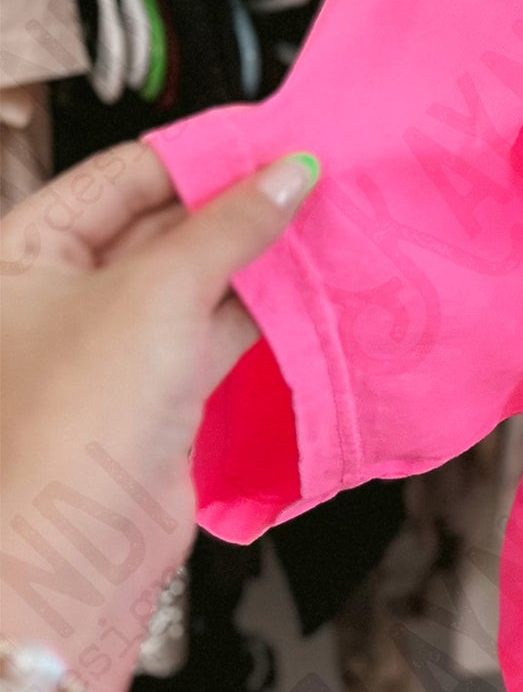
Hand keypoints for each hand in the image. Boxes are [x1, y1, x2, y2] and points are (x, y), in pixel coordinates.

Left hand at [0, 141, 317, 691]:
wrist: (70, 553)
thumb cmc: (73, 423)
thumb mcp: (158, 293)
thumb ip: (232, 225)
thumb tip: (289, 170)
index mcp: (25, 251)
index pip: (122, 173)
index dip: (198, 152)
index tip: (271, 138)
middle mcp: (63, 293)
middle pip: (163, 221)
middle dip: (237, 203)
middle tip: (311, 178)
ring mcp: (115, 344)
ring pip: (200, 276)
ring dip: (260, 255)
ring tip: (324, 225)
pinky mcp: (162, 392)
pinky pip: (221, 329)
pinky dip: (268, 307)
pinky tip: (311, 287)